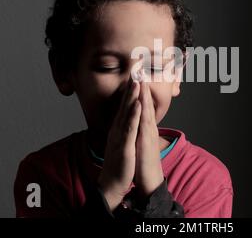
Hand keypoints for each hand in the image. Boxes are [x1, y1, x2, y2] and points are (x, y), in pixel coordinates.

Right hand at [97, 76, 140, 211]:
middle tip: (135, 69)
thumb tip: (127, 118)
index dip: (130, 89)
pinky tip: (138, 105)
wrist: (112, 181)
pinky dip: (134, 115)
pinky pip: (130, 128)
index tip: (135, 74)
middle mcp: (117, 128)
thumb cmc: (120, 161)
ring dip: (132, 97)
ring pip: (127, 113)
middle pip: (124, 104)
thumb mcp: (122, 141)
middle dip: (131, 86)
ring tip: (137, 81)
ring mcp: (120, 136)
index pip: (125, 104)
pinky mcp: (124, 145)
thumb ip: (124, 128)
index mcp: (119, 127)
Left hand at [134, 78, 164, 197]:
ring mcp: (149, 133)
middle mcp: (149, 127)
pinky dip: (144, 111)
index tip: (137, 74)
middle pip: (147, 102)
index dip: (140, 89)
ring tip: (142, 78)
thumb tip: (138, 121)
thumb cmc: (145, 163)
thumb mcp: (142, 142)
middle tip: (141, 67)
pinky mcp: (147, 141)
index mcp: (146, 127)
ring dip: (145, 93)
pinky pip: (145, 123)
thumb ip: (141, 131)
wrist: (150, 180)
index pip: (143, 104)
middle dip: (143, 85)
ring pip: (147, 109)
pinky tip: (142, 101)